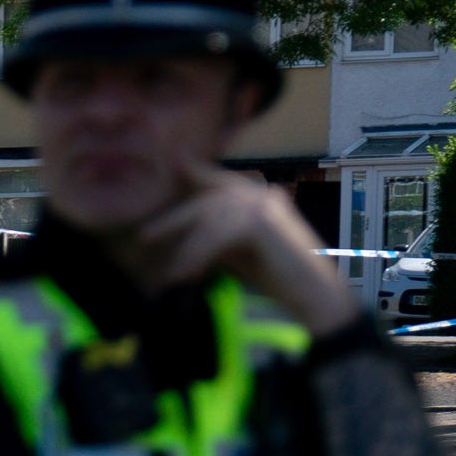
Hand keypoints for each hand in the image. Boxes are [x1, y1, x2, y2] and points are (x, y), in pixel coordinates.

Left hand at [135, 167, 356, 334]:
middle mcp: (262, 196)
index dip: (196, 171)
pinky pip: (217, 236)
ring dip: (185, 248)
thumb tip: (188, 232)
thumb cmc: (277, 276)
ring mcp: (264, 206)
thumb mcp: (239, 251)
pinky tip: (184, 275)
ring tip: (169, 274)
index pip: (220, 181)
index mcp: (258, 198)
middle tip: (143, 237)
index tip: (173, 161)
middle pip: (208, 200)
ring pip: (210, 218)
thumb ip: (218, 235)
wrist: (312, 294)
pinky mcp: (262, 223)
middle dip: (175, 219)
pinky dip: (198, 256)